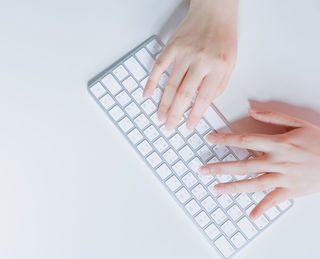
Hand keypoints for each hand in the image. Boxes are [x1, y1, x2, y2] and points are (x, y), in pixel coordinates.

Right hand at [143, 0, 237, 129]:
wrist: (214, 11)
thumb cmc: (223, 37)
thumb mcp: (230, 63)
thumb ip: (218, 85)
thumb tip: (203, 104)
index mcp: (219, 66)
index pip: (204, 98)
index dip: (195, 115)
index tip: (188, 126)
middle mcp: (201, 60)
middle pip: (184, 95)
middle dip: (175, 114)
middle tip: (169, 126)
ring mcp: (184, 53)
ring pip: (170, 84)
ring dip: (164, 104)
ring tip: (160, 116)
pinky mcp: (172, 46)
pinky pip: (158, 67)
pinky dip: (151, 82)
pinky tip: (147, 94)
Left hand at [199, 109, 319, 218]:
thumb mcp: (298, 123)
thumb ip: (273, 116)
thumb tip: (252, 110)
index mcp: (277, 143)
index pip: (244, 141)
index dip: (225, 140)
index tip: (210, 139)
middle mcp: (277, 161)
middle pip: (243, 165)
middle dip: (220, 167)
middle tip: (203, 169)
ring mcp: (283, 177)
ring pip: (253, 184)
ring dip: (233, 187)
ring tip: (216, 189)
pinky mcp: (291, 190)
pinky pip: (274, 201)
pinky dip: (263, 208)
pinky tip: (251, 215)